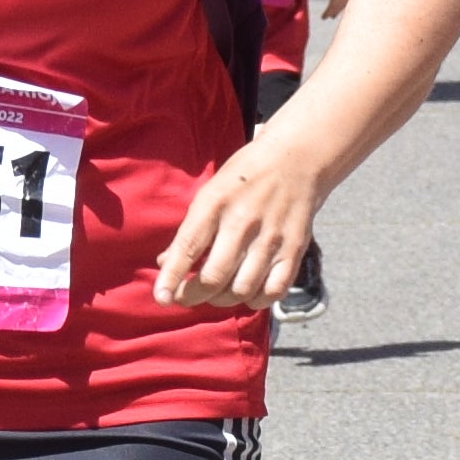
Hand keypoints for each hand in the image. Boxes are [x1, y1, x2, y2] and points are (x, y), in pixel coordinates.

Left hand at [159, 142, 319, 310]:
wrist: (297, 159)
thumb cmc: (244, 178)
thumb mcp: (210, 193)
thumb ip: (190, 230)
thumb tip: (165, 264)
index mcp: (215, 203)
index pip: (188, 247)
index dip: (172, 277)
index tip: (162, 299)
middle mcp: (243, 221)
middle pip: (214, 277)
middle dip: (193, 296)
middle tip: (186, 297)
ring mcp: (272, 237)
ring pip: (242, 289)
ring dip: (223, 300)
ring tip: (216, 293)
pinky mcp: (295, 248)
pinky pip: (274, 290)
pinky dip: (256, 300)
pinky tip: (247, 292)